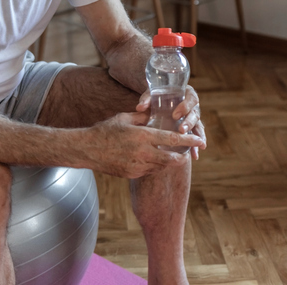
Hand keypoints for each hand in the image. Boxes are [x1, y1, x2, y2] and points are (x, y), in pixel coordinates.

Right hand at [84, 112, 202, 178]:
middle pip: (172, 159)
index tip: (199, 140)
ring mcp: (137, 166)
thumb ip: (142, 116)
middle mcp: (142, 153)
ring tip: (175, 155)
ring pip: (162, 166)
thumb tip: (155, 112)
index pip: (171, 139)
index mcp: (142, 136)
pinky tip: (156, 160)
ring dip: (170, 161)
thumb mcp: (125, 118)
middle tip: (190, 153)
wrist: (87, 150)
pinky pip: (150, 171)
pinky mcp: (132, 175)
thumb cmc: (105, 130)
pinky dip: (156, 165)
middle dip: (183, 156)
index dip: (188, 140)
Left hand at [136, 85, 205, 159]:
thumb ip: (147, 99)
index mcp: (187, 93)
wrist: (160, 99)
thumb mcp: (152, 94)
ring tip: (195, 147)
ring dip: (196, 137)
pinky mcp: (192, 128)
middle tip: (181, 130)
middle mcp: (193, 106)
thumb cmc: (157, 95)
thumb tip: (139, 107)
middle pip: (195, 114)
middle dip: (189, 123)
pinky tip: (195, 155)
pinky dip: (196, 146)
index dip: (185, 106)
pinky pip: (196, 137)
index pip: (191, 98)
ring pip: (198, 126)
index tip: (175, 115)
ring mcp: (193, 117)